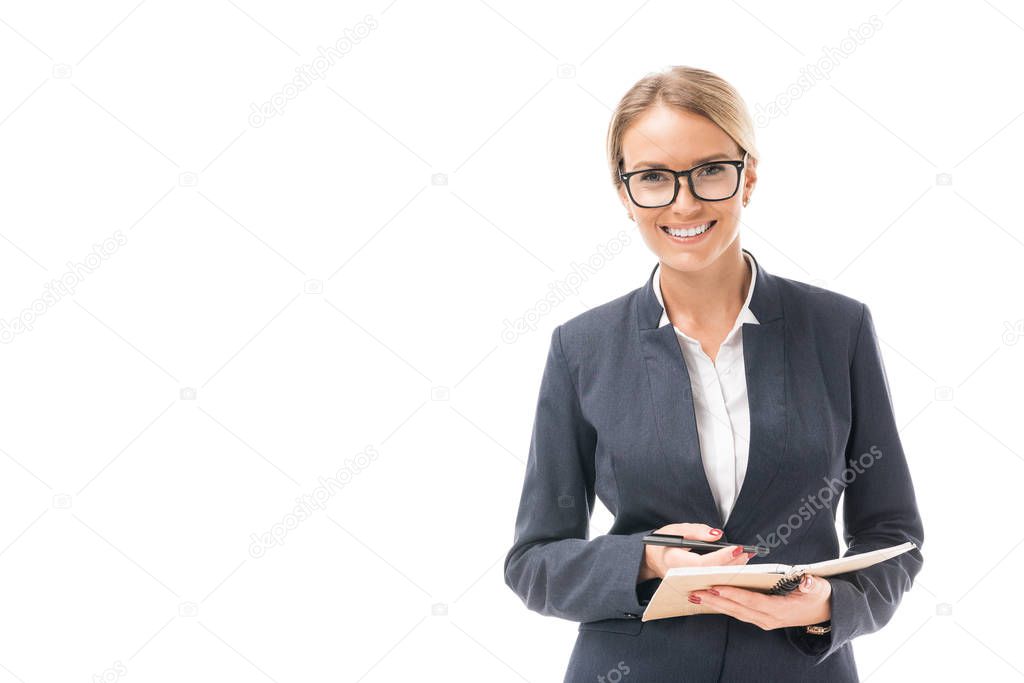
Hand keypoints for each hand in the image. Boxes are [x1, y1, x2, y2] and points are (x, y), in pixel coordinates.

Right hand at [639, 523, 752, 581]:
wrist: (651, 558)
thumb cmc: (664, 542)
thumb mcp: (676, 529)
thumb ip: (697, 531)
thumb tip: (717, 535)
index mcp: (675, 562)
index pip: (703, 563)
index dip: (722, 557)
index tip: (737, 548)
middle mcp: (681, 577)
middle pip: (712, 574)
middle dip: (731, 564)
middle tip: (746, 553)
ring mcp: (687, 584)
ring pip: (714, 580)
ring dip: (731, 569)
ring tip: (745, 557)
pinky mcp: (693, 586)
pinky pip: (711, 582)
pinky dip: (725, 573)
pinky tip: (735, 565)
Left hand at [689, 574, 832, 629]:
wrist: (826, 612)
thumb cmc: (820, 596)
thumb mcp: (819, 588)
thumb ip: (812, 585)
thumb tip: (806, 581)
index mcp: (780, 610)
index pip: (752, 601)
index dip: (734, 594)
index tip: (716, 586)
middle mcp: (769, 618)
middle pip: (737, 609)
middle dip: (716, 600)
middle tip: (695, 592)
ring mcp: (764, 620)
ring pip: (735, 612)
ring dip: (715, 604)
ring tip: (696, 595)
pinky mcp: (761, 618)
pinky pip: (738, 612)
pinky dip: (723, 605)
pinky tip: (710, 599)